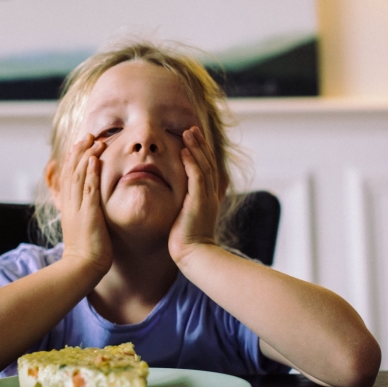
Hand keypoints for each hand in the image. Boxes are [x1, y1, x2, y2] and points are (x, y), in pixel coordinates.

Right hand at [58, 135, 112, 275]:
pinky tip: (95, 160)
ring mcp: (78, 209)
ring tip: (94, 140)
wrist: (83, 267)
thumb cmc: (86, 251)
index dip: (73, 158)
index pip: (69, 177)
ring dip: (86, 156)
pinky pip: (88, 190)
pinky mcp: (88, 215)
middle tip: (88, 135)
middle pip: (71, 172)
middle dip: (79, 151)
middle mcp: (71, 204)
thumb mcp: (82, 227)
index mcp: (69, 206)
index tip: (81, 144)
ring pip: (79, 176)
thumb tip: (88, 206)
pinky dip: (90, 174)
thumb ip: (83, 213)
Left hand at [168, 126, 221, 267]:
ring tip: (188, 132)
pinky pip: (197, 177)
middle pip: (207, 163)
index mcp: (208, 199)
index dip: (200, 154)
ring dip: (196, 148)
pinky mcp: (199, 202)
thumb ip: (185, 208)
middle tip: (192, 129)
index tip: (192, 140)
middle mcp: (210, 196)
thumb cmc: (187, 243)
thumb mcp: (187, 221)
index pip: (206, 170)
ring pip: (203, 166)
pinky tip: (185, 151)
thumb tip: (178, 204)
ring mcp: (206, 198)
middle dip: (200, 145)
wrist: (195, 256)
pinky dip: (192, 162)